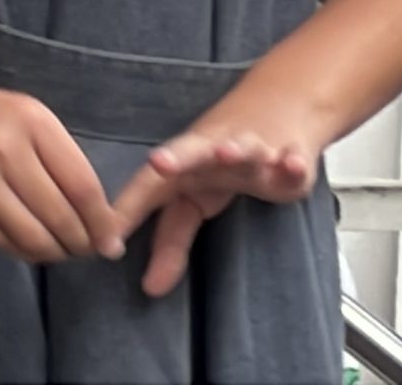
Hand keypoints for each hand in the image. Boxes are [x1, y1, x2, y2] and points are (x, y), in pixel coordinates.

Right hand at [0, 50, 124, 265]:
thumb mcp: (16, 113)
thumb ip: (53, 154)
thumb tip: (94, 210)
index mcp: (31, 119)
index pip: (83, 184)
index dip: (103, 221)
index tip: (113, 239)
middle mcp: (9, 150)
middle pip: (64, 217)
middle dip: (84, 243)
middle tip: (91, 249)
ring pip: (37, 238)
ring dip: (57, 252)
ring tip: (62, 249)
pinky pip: (7, 244)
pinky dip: (28, 252)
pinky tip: (33, 245)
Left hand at [110, 100, 320, 297]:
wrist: (273, 112)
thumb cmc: (221, 163)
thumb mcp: (194, 202)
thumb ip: (171, 243)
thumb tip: (150, 289)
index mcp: (183, 166)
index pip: (150, 186)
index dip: (129, 208)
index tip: (108, 238)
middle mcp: (213, 153)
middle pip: (190, 151)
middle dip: (176, 157)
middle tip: (159, 163)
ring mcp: (251, 151)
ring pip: (243, 147)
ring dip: (235, 150)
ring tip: (227, 153)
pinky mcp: (289, 156)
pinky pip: (293, 159)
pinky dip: (292, 161)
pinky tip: (291, 164)